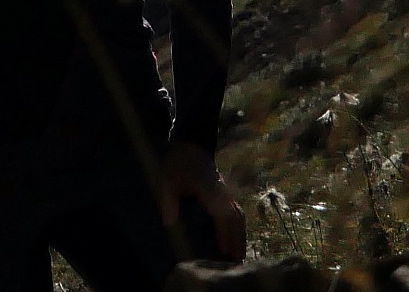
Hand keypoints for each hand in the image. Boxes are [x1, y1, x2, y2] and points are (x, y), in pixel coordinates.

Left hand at [160, 137, 244, 261]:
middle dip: (236, 240)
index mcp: (208, 188)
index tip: (223, 250)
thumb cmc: (179, 164)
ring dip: (241, 235)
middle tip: (236, 261)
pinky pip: (238, 212)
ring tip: (240, 256)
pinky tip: (238, 239)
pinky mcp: (227, 193)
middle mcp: (222, 192)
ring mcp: (226, 192)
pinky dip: (240, 227)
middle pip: (235, 218)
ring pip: (239, 216)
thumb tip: (169, 223)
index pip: (220, 213)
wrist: (192, 146)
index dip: (223, 232)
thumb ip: (168, 201)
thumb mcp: (168, 180)